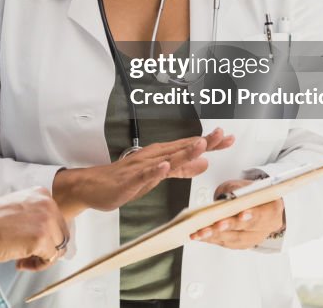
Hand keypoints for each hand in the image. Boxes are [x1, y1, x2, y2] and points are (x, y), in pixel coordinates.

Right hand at [0, 187, 69, 270]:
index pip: (57, 219)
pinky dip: (37, 266)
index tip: (29, 240)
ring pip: (59, 248)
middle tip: (26, 256)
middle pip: (62, 234)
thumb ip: (34, 214)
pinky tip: (20, 263)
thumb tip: (48, 233)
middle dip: (47, 248)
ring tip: (22, 260)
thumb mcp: (16, 208)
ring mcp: (46, 220)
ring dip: (42, 258)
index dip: (45, 235)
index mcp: (41, 193)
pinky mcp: (42, 238)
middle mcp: (47, 203)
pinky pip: (50, 259)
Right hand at [53, 128, 233, 217]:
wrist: (94, 186)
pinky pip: (144, 174)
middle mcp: (153, 157)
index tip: (228, 138)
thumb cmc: (125, 179)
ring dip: (183, 151)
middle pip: (182, 148)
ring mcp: (141, 167)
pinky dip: (155, 169)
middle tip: (221, 135)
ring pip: (165, 158)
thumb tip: (204, 163)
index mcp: (162, 155)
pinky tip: (165, 165)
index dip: (210, 143)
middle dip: (202, 142)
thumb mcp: (160, 174)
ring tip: (200, 145)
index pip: (189, 146)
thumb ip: (182, 169)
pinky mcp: (129, 179)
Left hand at [188, 178, 284, 248]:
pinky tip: (199, 236)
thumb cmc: (253, 193)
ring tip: (200, 232)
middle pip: (247, 229)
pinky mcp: (243, 243)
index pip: (263, 214)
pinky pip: (227, 243)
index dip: (252, 216)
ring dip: (216, 236)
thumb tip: (229, 195)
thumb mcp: (249, 185)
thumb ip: (240, 190)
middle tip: (215, 225)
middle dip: (229, 227)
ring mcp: (255, 237)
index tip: (241, 214)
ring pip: (235, 239)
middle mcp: (266, 227)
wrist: (258, 203)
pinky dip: (212, 239)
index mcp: (273, 209)